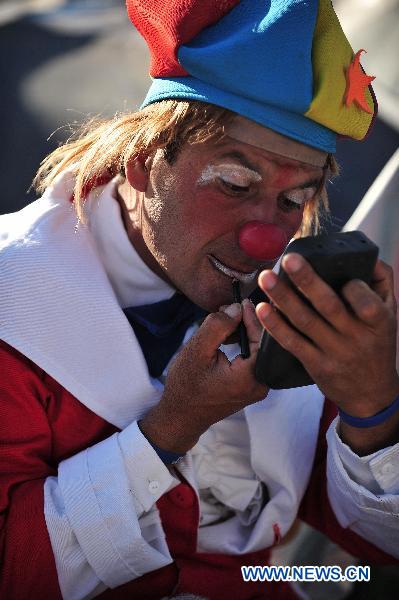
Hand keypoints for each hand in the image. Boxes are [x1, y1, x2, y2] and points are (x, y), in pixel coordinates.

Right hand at [140, 299, 267, 453]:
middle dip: (250, 324)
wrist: (181, 415)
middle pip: (263, 345)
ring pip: (258, 351)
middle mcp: (261, 386)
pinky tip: (229, 336)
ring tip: (229, 320)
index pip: (261, 340)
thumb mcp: (197, 350)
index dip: (253, 318)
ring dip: (246, 334)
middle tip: (236, 307)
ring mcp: (258, 388)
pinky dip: (244, 345)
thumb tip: (238, 308)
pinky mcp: (252, 387)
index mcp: (250, 378)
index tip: (243, 301)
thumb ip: (218, 326)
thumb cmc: (186, 385)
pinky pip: (254, 359)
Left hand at [256, 255, 398, 421]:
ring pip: (306, 322)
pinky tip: (262, 308)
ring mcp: (334, 352)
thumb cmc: (377, 344)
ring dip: (283, 298)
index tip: (341, 274)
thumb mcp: (391, 312)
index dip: (353, 287)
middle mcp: (356, 338)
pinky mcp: (315, 364)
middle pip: (330, 306)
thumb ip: (382, 280)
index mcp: (379, 322)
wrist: (371, 395)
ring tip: (266, 278)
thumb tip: (366, 254)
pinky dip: (276, 326)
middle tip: (288, 259)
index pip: (367, 302)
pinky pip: (292, 343)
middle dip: (307, 280)